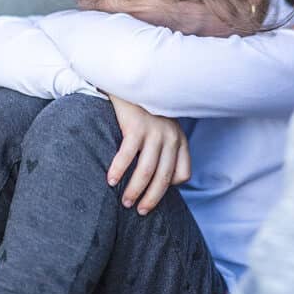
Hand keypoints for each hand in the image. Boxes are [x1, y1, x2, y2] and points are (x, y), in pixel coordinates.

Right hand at [106, 94, 191, 214]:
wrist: (131, 82)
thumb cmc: (144, 110)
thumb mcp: (163, 128)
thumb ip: (164, 150)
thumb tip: (157, 181)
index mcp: (179, 139)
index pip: (183, 173)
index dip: (170, 189)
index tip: (154, 197)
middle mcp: (171, 137)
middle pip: (164, 178)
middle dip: (151, 198)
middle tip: (139, 211)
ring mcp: (155, 132)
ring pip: (146, 171)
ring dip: (134, 190)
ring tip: (125, 202)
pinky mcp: (136, 126)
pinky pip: (127, 155)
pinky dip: (118, 170)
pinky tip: (111, 180)